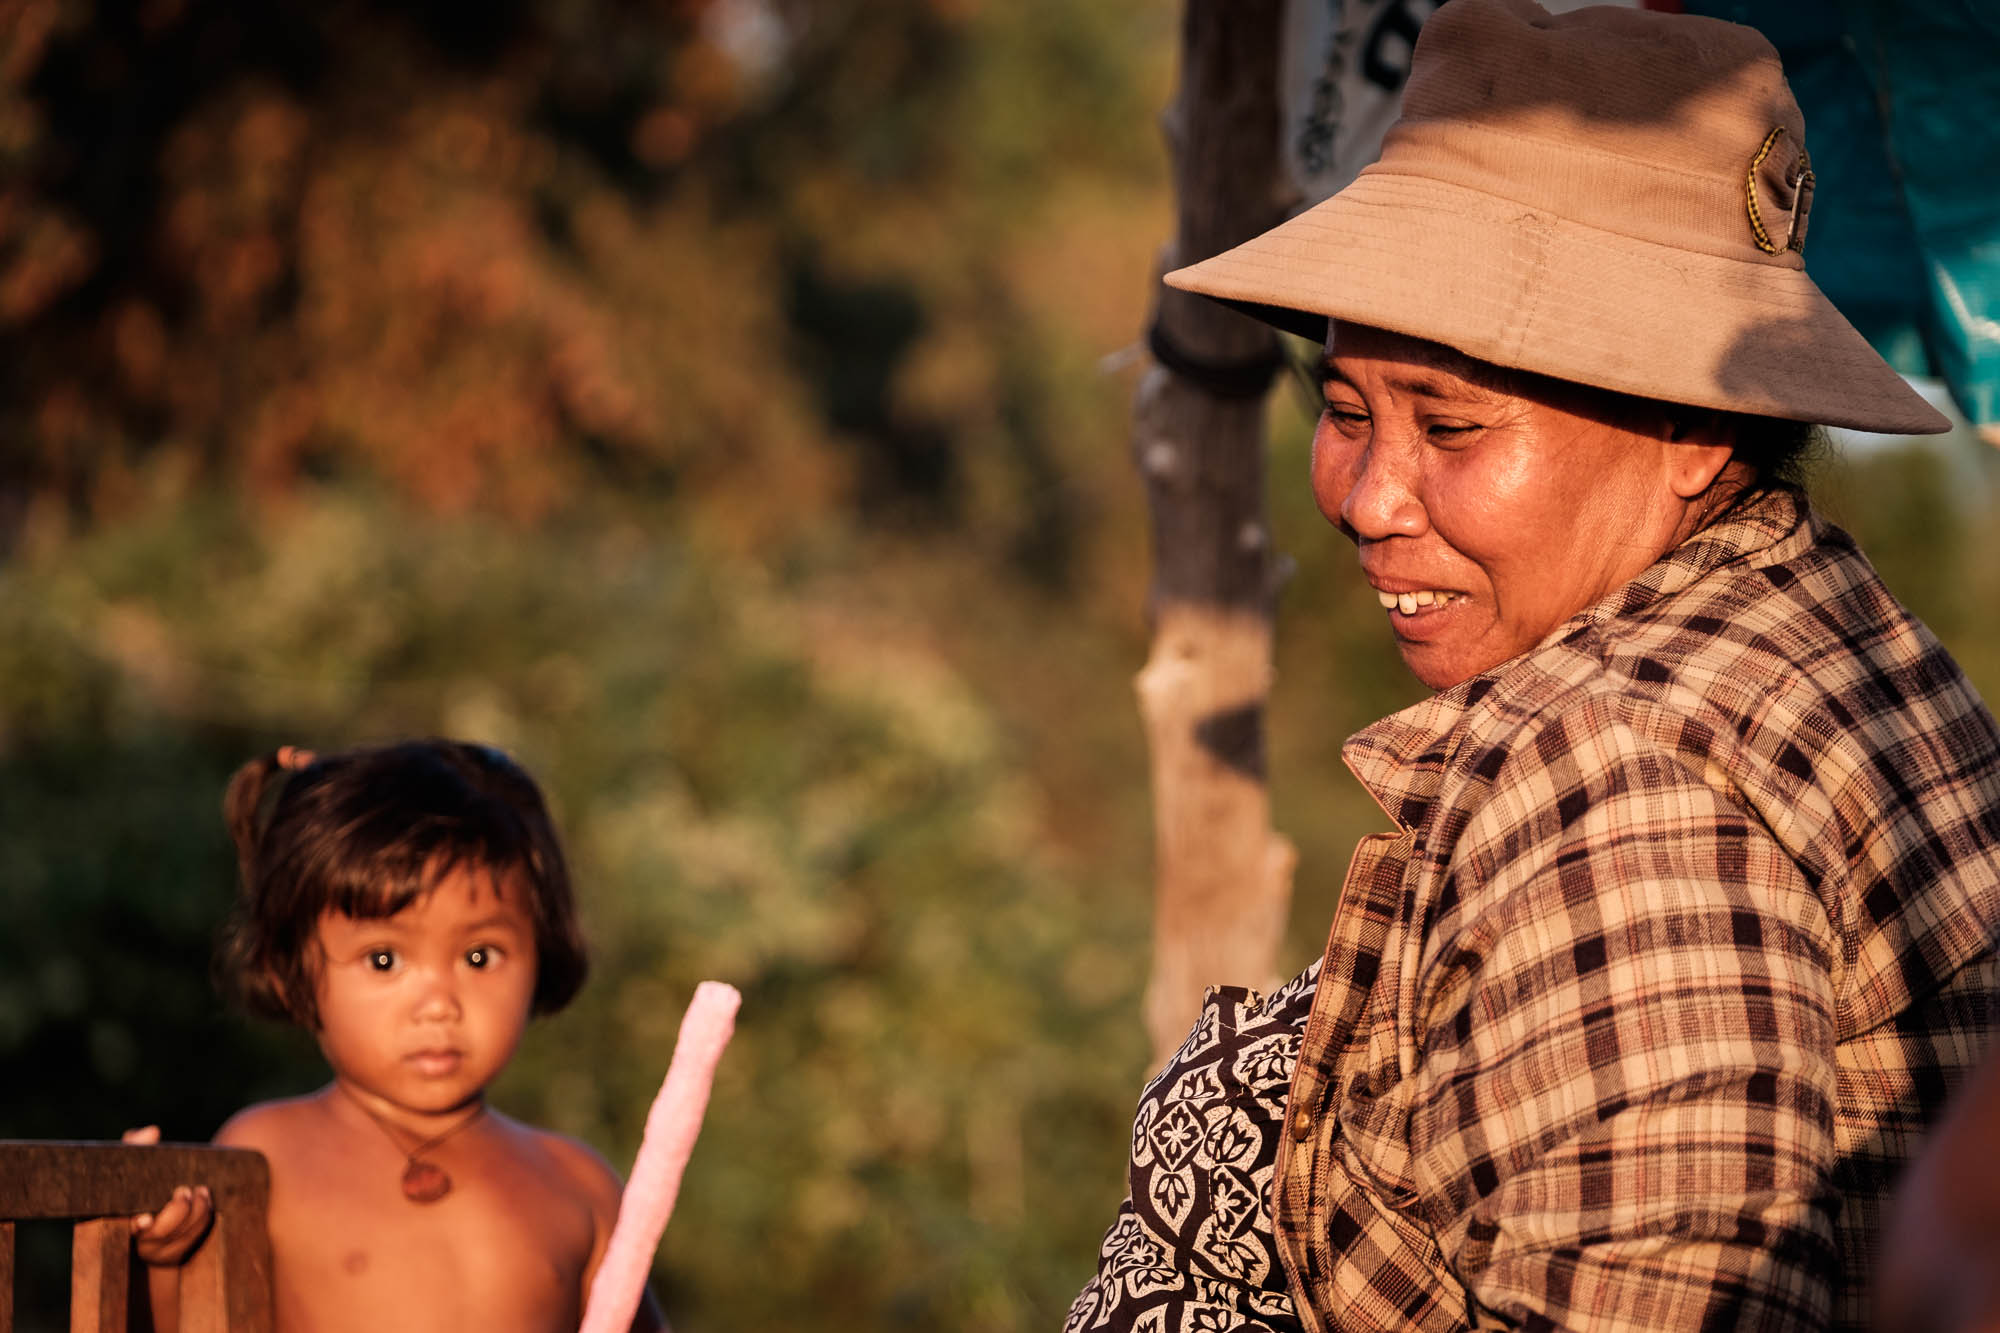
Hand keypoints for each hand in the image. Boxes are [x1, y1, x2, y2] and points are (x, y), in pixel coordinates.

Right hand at [122, 1126, 214, 1266]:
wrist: (143, 1213)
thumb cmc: (131, 1182)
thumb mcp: (127, 1165)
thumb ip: (134, 1147)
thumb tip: (152, 1132)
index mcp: (114, 1220)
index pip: (123, 1227)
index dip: (135, 1226)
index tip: (144, 1220)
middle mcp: (134, 1240)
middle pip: (159, 1235)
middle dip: (176, 1212)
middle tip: (183, 1191)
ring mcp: (155, 1251)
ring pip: (181, 1236)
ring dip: (195, 1212)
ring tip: (200, 1191)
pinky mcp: (175, 1254)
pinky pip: (195, 1237)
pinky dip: (203, 1218)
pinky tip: (205, 1200)